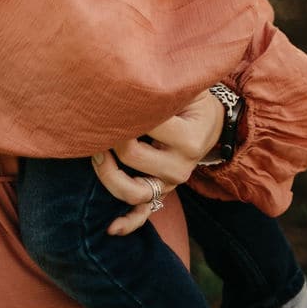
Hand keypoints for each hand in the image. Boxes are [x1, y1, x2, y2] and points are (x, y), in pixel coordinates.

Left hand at [91, 89, 225, 236]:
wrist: (211, 122)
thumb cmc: (192, 99)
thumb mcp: (185, 88)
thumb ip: (163, 87)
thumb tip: (125, 80)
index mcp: (188, 139)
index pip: (145, 125)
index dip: (122, 109)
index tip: (108, 96)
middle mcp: (181, 167)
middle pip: (132, 156)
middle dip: (110, 135)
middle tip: (99, 118)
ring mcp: (171, 184)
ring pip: (133, 191)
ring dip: (108, 174)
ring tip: (95, 153)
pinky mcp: (163, 193)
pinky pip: (144, 213)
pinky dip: (127, 222)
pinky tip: (110, 227)